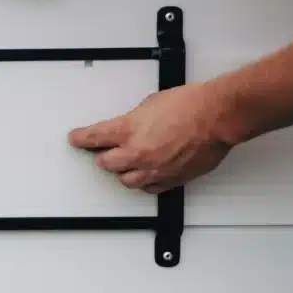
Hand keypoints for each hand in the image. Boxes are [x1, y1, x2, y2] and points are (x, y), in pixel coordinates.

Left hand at [68, 83, 237, 193]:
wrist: (217, 116)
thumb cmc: (190, 105)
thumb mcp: (150, 104)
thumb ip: (133, 119)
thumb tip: (128, 126)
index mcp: (128, 129)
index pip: (92, 137)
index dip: (80, 138)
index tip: (75, 138)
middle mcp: (137, 152)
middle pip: (104, 163)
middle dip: (102, 156)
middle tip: (104, 150)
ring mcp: (154, 169)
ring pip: (125, 180)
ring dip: (123, 171)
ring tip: (127, 162)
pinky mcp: (171, 178)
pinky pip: (149, 188)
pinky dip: (144, 182)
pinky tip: (146, 174)